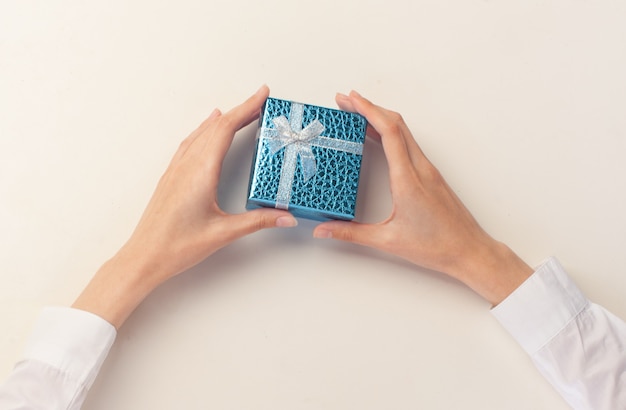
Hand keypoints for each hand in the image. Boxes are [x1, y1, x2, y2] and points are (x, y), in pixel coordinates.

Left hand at [73, 85, 296, 327]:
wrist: (144, 256)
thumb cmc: (177, 246)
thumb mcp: (223, 233)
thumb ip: (257, 222)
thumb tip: (285, 217)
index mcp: (201, 171)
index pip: (226, 129)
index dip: (246, 109)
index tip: (262, 95)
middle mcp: (187, 165)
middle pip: (216, 126)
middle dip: (240, 110)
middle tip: (260, 100)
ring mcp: (176, 169)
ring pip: (202, 133)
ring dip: (223, 119)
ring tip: (240, 112)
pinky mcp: (171, 177)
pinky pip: (190, 143)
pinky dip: (204, 130)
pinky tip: (206, 130)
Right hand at [313, 91, 531, 304]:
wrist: (470, 251)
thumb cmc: (436, 246)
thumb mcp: (387, 241)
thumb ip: (351, 233)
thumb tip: (322, 230)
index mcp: (408, 179)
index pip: (388, 132)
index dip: (368, 111)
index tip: (350, 99)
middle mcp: (420, 168)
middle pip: (396, 124)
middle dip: (369, 107)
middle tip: (345, 101)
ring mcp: (429, 170)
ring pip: (404, 132)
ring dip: (380, 118)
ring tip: (356, 114)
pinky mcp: (432, 175)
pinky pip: (409, 144)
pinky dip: (391, 133)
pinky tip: (378, 138)